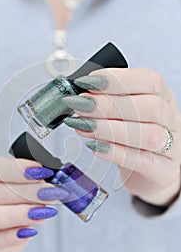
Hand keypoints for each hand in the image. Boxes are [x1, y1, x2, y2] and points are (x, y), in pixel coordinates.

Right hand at [0, 157, 66, 251]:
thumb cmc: (8, 199)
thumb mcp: (15, 184)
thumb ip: (28, 181)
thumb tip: (47, 183)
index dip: (16, 169)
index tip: (40, 171)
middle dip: (25, 192)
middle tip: (49, 192)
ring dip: (18, 214)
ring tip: (43, 212)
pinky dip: (11, 236)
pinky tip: (30, 231)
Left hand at [63, 68, 180, 206]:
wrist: (151, 172)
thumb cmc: (135, 136)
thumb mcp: (127, 112)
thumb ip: (109, 101)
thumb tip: (80, 95)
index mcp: (163, 97)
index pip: (149, 80)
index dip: (118, 79)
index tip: (89, 81)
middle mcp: (171, 119)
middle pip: (149, 107)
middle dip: (109, 105)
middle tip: (80, 105)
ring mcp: (171, 147)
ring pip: (147, 135)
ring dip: (110, 129)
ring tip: (82, 126)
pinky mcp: (163, 171)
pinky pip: (141, 161)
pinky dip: (116, 153)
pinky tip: (95, 147)